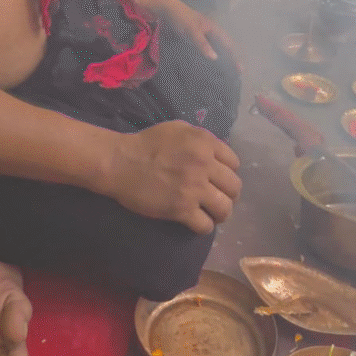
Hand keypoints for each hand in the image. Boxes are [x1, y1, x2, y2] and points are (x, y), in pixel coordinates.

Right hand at [108, 121, 241, 233]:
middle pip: (234, 188)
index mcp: (205, 143)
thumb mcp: (178, 129)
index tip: (217, 178)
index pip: (234, 163)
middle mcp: (204, 164)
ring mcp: (194, 188)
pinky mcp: (181, 209)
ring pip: (225, 209)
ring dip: (220, 213)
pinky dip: (203, 226)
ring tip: (211, 213)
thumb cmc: (147, 143)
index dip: (227, 172)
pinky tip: (195, 221)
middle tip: (216, 198)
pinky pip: (206, 225)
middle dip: (227, 194)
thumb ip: (201, 139)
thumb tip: (216, 154)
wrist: (121, 162)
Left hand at [159, 0, 241, 67]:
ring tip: (224, 73)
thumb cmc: (181, 18)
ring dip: (221, 58)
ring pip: (216, 48)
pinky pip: (207, 48)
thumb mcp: (192, 31)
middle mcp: (212, 32)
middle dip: (230, 59)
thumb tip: (215, 58)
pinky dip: (210, 56)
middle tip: (235, 74)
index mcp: (214, 29)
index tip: (240, 70)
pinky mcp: (196, 37)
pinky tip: (208, 64)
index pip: (229, 45)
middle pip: (225, 47)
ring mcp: (204, 34)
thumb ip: (202, 44)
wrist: (167, 9)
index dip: (234, 57)